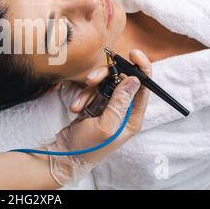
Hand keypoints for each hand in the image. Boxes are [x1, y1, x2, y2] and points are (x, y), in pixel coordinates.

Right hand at [45, 49, 151, 186]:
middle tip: (91, 79)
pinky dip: (82, 97)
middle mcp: (123, 111)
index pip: (144, 88)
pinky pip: (92, 91)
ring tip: (78, 105)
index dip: (142, 69)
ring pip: (104, 84)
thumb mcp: (106, 125)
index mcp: (132, 118)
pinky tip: (75, 109)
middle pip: (121, 81)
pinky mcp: (95, 105)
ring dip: (89, 91)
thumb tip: (134, 80)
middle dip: (105, 78)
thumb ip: (120, 102)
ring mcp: (109, 107)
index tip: (134, 54)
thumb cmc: (88, 146)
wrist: (65, 154)